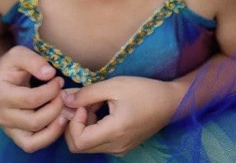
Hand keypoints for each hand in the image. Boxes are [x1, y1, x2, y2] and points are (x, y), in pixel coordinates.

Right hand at [0, 46, 66, 152]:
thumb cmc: (11, 66)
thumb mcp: (19, 54)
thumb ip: (34, 61)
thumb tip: (50, 74)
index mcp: (1, 95)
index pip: (31, 99)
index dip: (51, 90)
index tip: (59, 80)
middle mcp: (1, 116)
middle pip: (35, 121)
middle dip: (56, 107)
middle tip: (64, 94)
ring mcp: (8, 129)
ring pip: (34, 140)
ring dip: (55, 126)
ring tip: (64, 109)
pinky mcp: (15, 136)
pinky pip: (32, 145)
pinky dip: (49, 137)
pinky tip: (59, 121)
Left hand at [61, 76, 176, 155]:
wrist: (170, 101)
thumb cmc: (144, 90)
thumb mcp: (114, 85)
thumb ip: (87, 93)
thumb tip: (64, 100)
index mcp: (115, 132)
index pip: (78, 142)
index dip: (72, 122)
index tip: (82, 103)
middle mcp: (115, 147)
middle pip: (79, 146)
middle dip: (74, 124)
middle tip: (82, 102)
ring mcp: (119, 149)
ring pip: (88, 144)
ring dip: (83, 124)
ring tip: (93, 102)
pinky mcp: (122, 147)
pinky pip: (98, 142)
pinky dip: (93, 127)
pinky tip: (100, 109)